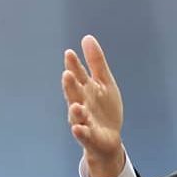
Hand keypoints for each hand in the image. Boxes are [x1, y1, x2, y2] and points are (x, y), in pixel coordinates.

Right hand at [62, 35, 124, 176]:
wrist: (109, 138)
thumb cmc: (104, 109)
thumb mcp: (104, 82)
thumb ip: (96, 62)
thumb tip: (87, 37)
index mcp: (84, 89)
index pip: (77, 75)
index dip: (73, 65)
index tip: (70, 53)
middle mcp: (80, 103)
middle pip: (74, 93)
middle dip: (70, 85)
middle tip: (67, 74)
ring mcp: (83, 120)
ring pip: (76, 115)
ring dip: (75, 110)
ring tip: (75, 105)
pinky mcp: (88, 136)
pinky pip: (83, 134)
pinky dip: (80, 131)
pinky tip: (78, 128)